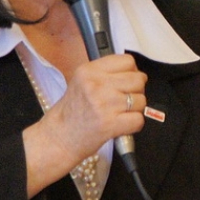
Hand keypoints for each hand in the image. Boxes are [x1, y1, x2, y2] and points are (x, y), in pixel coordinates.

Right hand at [22, 54, 146, 194]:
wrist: (59, 138)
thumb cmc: (72, 112)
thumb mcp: (81, 82)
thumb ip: (105, 73)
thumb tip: (134, 71)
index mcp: (89, 71)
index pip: (127, 61)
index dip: (132, 72)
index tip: (126, 81)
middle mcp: (96, 85)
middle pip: (138, 79)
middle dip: (137, 90)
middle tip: (125, 99)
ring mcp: (104, 104)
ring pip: (141, 100)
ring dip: (135, 108)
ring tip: (120, 113)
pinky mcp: (110, 124)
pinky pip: (138, 119)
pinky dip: (134, 124)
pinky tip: (122, 124)